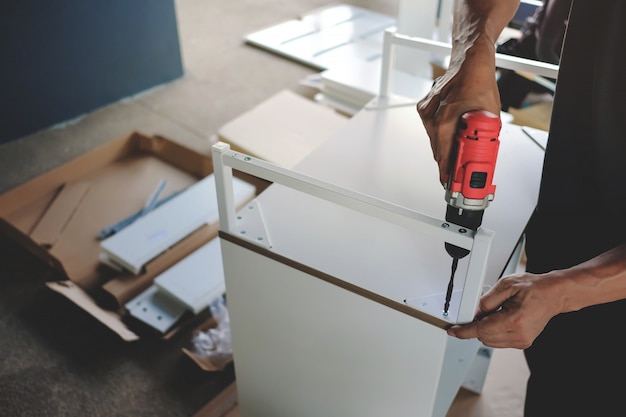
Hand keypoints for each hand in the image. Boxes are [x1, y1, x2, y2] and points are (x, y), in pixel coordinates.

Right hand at [417, 41, 501, 183]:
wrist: (469, 60)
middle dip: (448, 164)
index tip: (451, 185)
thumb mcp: (489, 115)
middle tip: (457, 176)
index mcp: (446, 118)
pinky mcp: (425, 109)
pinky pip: (432, 130)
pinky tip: (453, 131)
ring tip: (458, 153)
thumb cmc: (479, 80)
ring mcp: (427, 112)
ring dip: (445, 148)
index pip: (443, 156)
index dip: (448, 174)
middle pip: (437, 151)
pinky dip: (441, 135)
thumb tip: (482, 158)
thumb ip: (483, 138)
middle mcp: (433, 116)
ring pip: (434, 141)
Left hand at [446, 272, 563, 348]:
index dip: (464, 331)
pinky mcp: (523, 343)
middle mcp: (519, 335)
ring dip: (486, 329)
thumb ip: (487, 300)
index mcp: (514, 321)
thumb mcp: (506, 285)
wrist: (553, 294)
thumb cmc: (534, 288)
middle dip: (477, 325)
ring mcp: (522, 341)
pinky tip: (502, 318)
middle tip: (483, 309)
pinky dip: (494, 331)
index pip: (481, 330)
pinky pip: (499, 341)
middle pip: (483, 337)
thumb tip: (473, 311)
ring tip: (498, 311)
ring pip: (490, 341)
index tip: (453, 331)